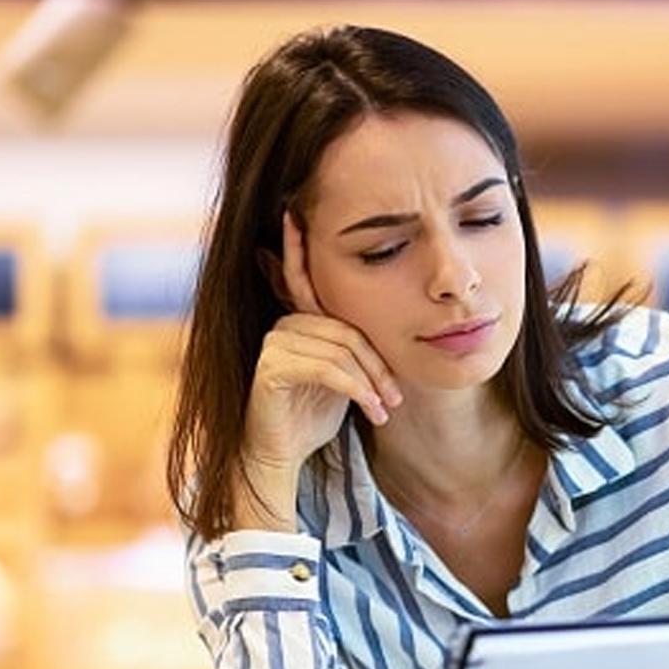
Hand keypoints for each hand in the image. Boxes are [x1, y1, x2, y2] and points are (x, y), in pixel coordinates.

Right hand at [234, 212, 403, 528]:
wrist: (283, 455)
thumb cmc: (315, 414)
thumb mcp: (344, 376)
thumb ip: (355, 347)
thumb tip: (392, 330)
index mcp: (303, 321)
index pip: (312, 284)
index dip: (303, 249)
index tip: (297, 213)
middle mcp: (285, 325)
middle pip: (349, 328)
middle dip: (378, 364)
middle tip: (396, 397)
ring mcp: (275, 344)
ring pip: (343, 349)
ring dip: (372, 383)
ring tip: (385, 409)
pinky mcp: (272, 368)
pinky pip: (328, 369)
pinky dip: (358, 390)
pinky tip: (372, 412)